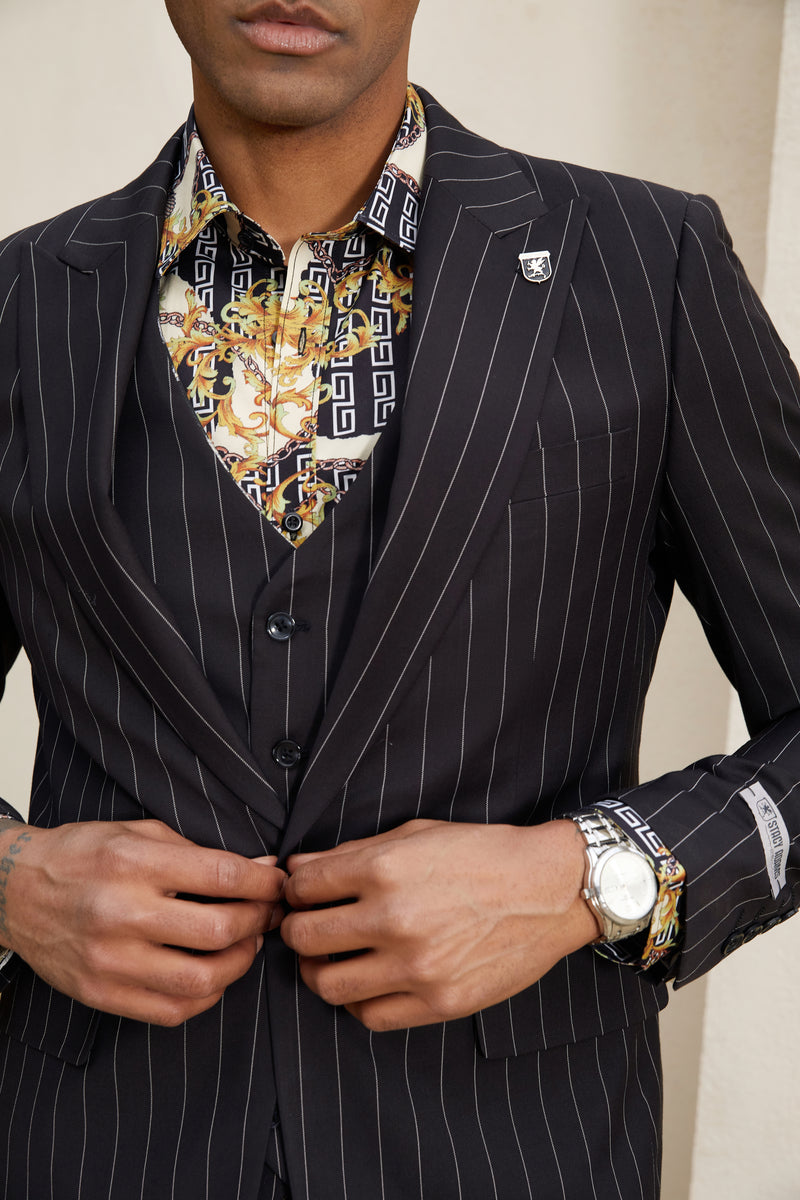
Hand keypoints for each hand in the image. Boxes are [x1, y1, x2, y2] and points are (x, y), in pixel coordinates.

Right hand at [0, 819, 284, 1025]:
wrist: (15, 892)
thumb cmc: (82, 855)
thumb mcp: (138, 833)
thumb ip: (199, 853)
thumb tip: (259, 870)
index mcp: (134, 864)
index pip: (221, 877)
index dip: (263, 883)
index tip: (278, 884)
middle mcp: (121, 913)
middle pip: (219, 931)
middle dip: (257, 922)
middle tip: (266, 914)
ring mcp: (110, 960)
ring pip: (201, 980)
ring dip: (239, 963)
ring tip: (244, 944)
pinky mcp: (101, 993)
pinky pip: (172, 1011)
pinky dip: (206, 997)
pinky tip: (212, 974)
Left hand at [281, 818, 599, 1030]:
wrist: (549, 888)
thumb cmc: (482, 854)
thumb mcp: (415, 834)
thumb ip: (351, 853)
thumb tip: (297, 868)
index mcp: (384, 868)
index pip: (303, 887)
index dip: (294, 890)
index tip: (301, 894)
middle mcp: (394, 918)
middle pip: (304, 938)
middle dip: (295, 930)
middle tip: (306, 927)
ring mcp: (416, 965)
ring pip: (328, 984)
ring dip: (317, 971)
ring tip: (329, 958)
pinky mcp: (439, 1001)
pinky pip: (370, 1016)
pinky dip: (357, 1002)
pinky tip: (366, 982)